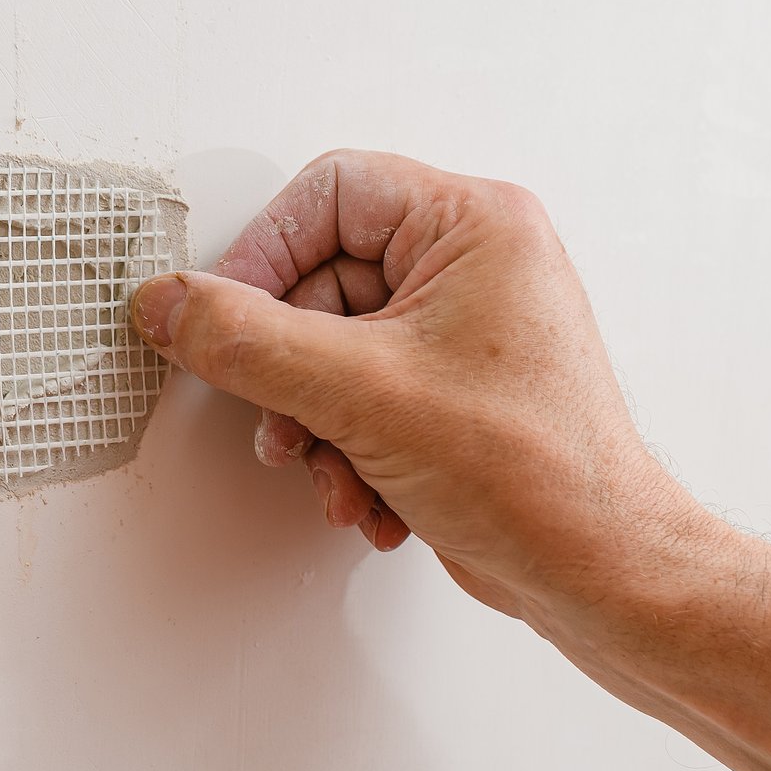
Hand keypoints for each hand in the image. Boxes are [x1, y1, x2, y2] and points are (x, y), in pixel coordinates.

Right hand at [131, 150, 715, 625]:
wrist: (602, 576)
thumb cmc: (537, 474)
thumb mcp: (360, 394)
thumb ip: (245, 341)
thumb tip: (168, 303)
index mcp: (474, 226)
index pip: (329, 194)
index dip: (263, 255)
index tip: (225, 318)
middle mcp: (473, 264)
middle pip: (319, 282)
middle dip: (290, 371)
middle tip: (285, 420)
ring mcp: (462, 331)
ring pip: (330, 349)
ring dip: (314, 423)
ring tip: (333, 470)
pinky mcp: (452, 392)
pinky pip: (359, 395)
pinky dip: (347, 449)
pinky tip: (369, 497)